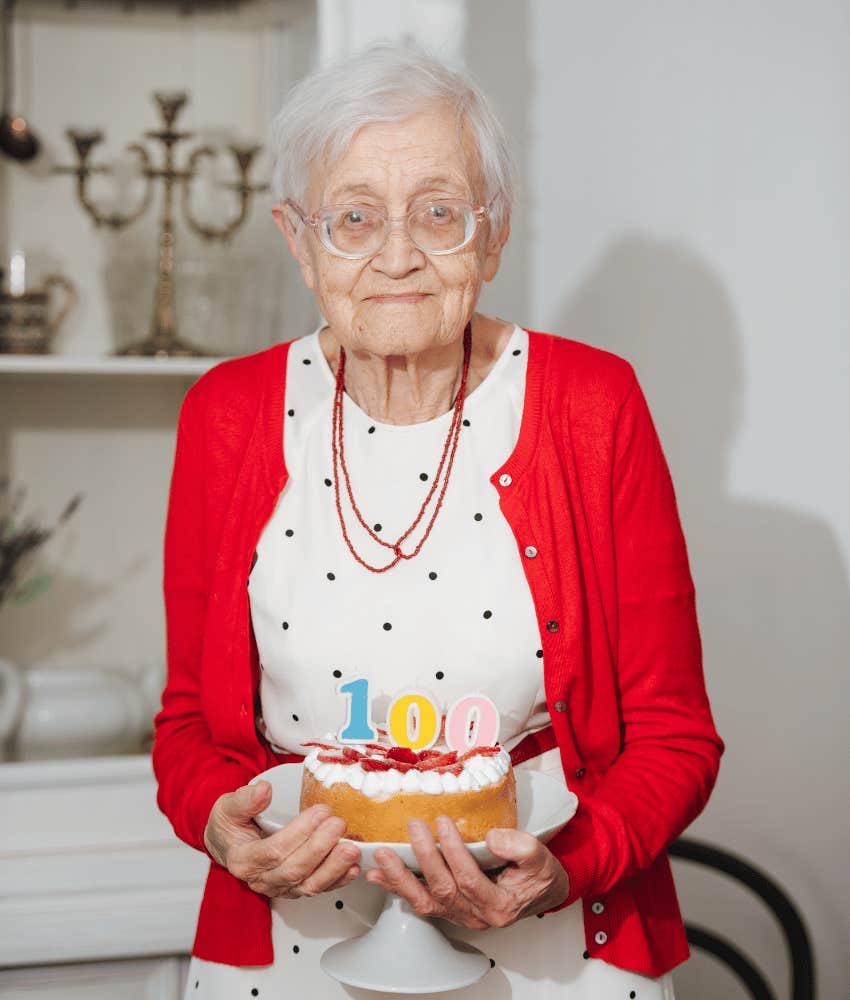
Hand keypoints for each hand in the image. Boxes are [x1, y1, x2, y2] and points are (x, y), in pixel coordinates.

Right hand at [203, 780, 360, 898]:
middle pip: (294, 870)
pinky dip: (338, 881)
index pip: (273, 851)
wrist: (230, 844)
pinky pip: (317, 889)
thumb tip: (264, 790)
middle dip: (320, 847)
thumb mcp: (227, 807)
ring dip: (333, 868)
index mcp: (243, 860)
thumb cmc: (230, 826)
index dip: (299, 833)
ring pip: (308, 885)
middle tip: (338, 825)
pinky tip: (352, 868)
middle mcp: (261, 879)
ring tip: (351, 848)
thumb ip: (244, 800)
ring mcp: (279, 887)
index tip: (319, 812)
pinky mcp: (294, 889)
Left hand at [364, 815, 569, 929]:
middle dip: (424, 856)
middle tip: (414, 827)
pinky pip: (419, 900)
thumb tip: (491, 837)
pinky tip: (379, 874)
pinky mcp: (448, 907)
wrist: (540, 892)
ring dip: (400, 877)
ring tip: (383, 856)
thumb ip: (520, 846)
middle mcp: (476, 916)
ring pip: (424, 900)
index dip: (454, 851)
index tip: (444, 822)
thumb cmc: (538, 875)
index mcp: (499, 905)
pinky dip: (397, 887)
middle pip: (443, 889)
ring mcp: (459, 914)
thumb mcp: (540, 857)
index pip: (469, 879)